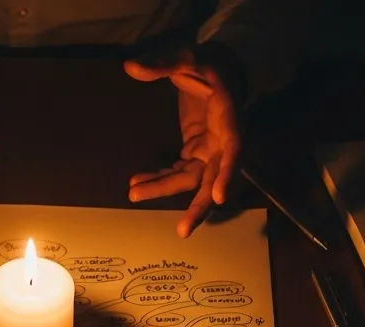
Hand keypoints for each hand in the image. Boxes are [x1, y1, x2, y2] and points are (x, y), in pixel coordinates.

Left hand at [125, 49, 242, 237]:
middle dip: (199, 206)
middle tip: (183, 231)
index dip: (228, 174)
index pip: (234, 149)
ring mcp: (211, 150)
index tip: (219, 198)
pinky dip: (160, 178)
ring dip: (164, 188)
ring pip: (191, 180)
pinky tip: (137, 184)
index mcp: (229, 117)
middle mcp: (223, 141)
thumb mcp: (186, 57)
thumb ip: (161, 63)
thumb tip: (130, 66)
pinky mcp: (197, 152)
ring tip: (134, 193)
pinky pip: (179, 172)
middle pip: (214, 179)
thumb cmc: (206, 63)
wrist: (219, 69)